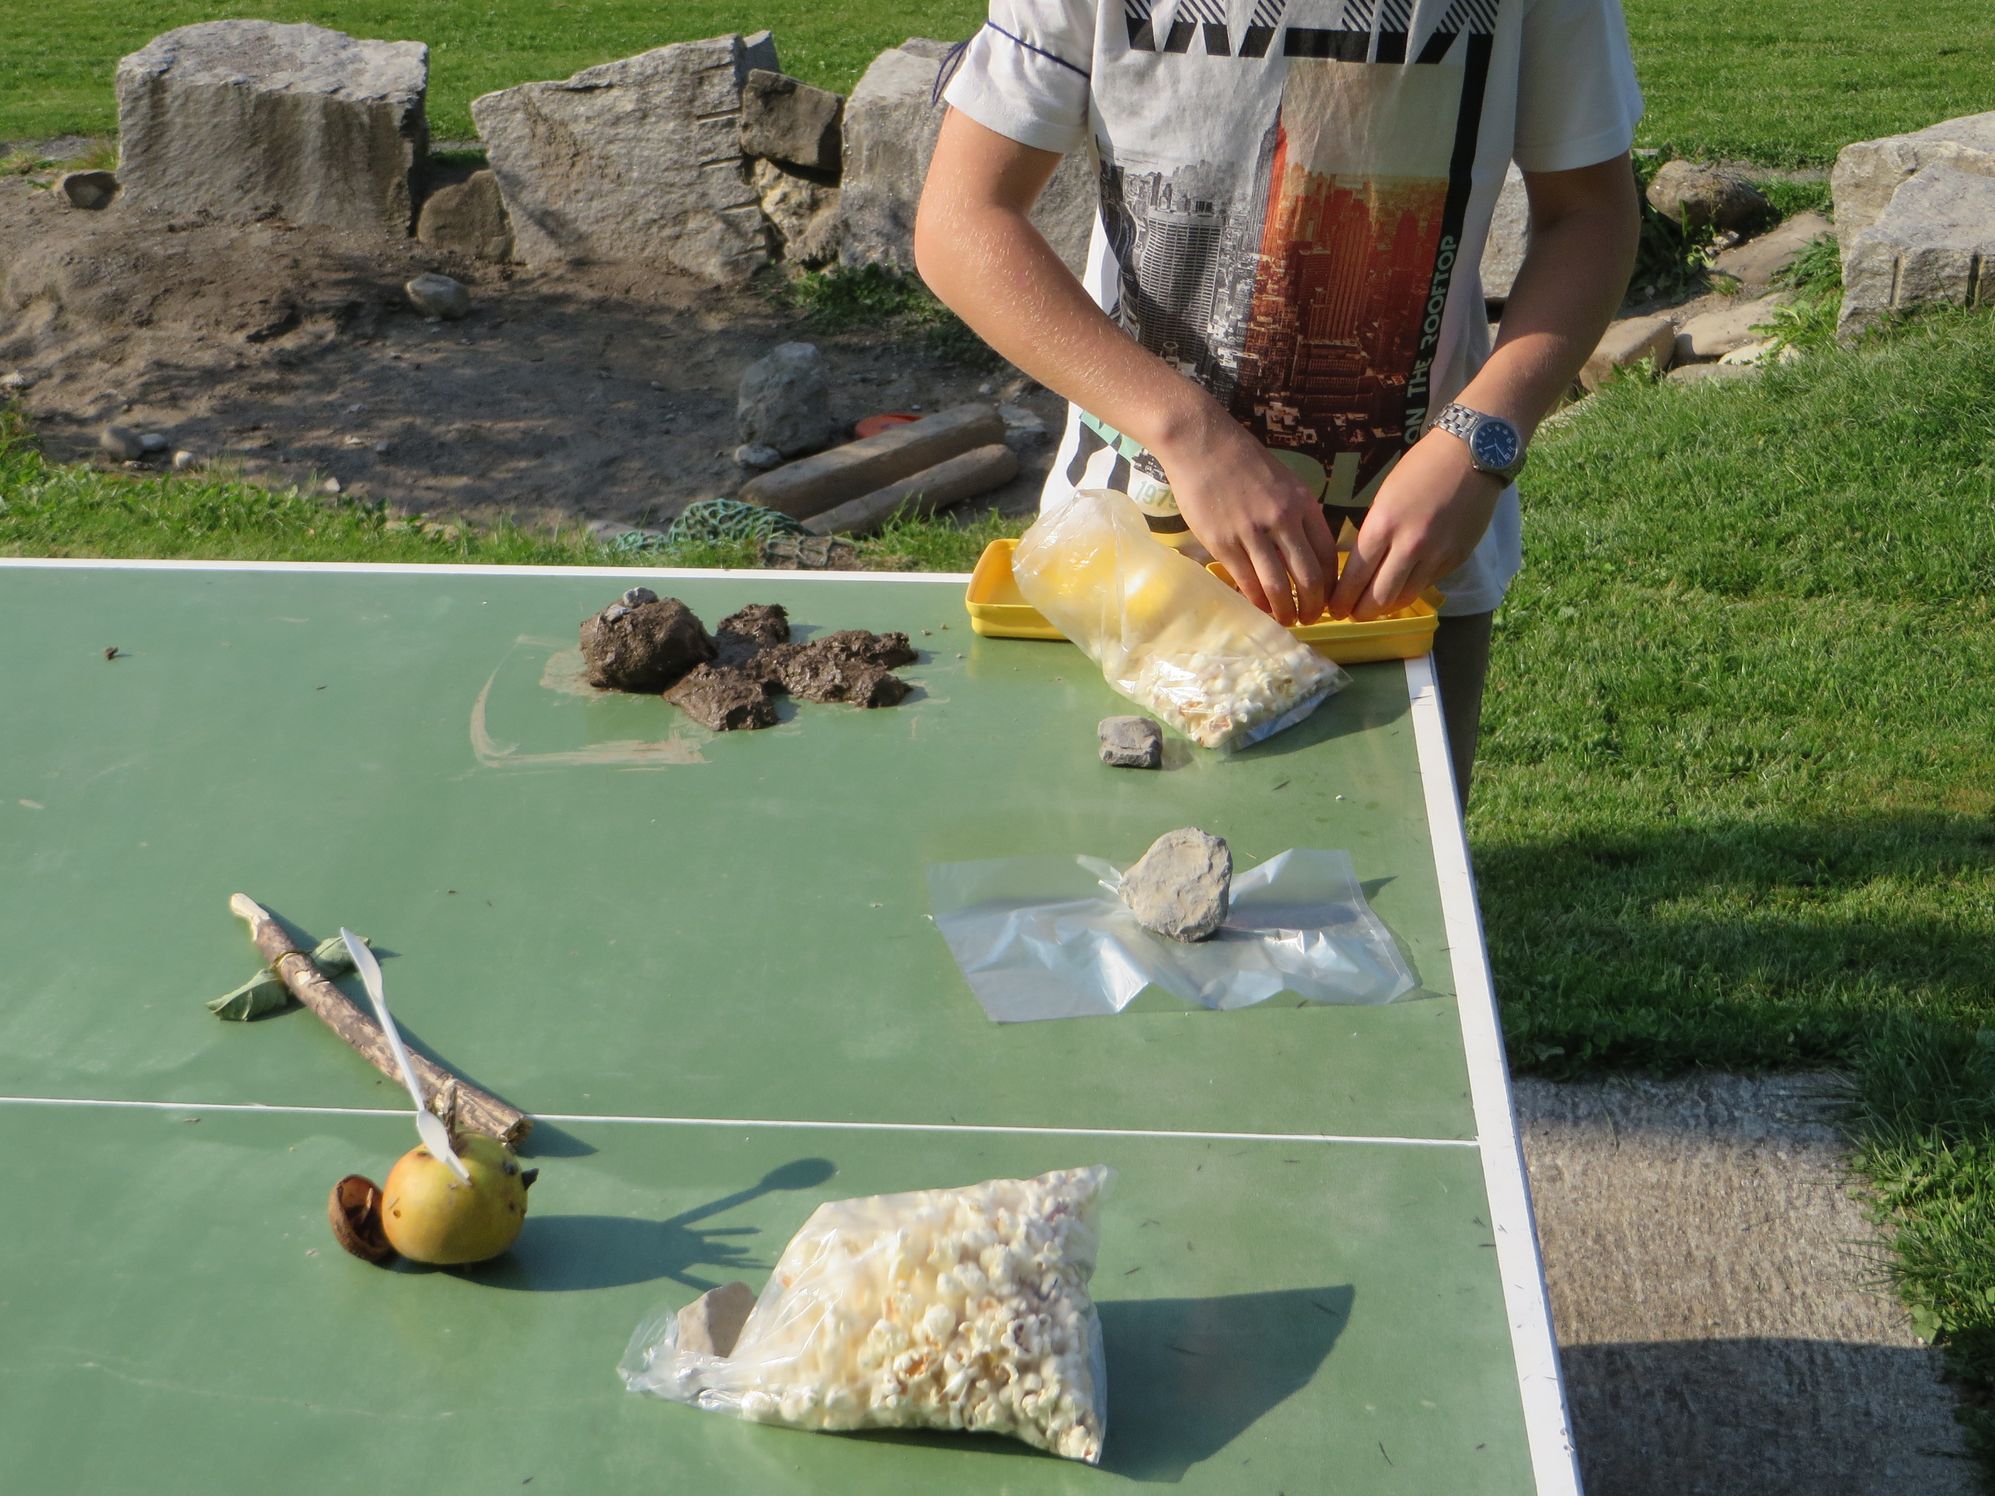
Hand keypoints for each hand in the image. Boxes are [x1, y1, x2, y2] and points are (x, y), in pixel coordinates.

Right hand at [1153, 409, 1341, 626]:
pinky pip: (1247, 581)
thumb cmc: (1242, 461)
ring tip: (1286, 621)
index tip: (1326, 599)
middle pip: (1309, 577)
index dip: (1330, 585)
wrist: (1202, 443)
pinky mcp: (1223, 542)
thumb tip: (1305, 547)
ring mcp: (1252, 532)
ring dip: (1285, 611)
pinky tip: (1259, 609)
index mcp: (1303, 504)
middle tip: (1309, 619)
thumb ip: (1298, 513)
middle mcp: (1283, 520)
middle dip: (1313, 606)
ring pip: (1278, 586)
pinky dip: (1256, 601)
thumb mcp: (1284, 481)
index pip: (1328, 555)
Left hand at [1327, 431, 1503, 620]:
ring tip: (1376, 607)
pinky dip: (1412, 588)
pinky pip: (1428, 583)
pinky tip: (1403, 586)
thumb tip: (1361, 566)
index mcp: (1384, 525)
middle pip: (1379, 597)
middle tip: (1352, 615)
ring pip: (1405, 597)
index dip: (1342, 599)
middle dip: (1360, 612)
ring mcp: (1437, 554)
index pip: (1355, 576)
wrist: (1470, 454)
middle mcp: (1410, 545)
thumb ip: (1374, 533)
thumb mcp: (1385, 497)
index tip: (1333, 609)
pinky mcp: (1457, 558)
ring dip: (1387, 606)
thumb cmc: (1421, 468)